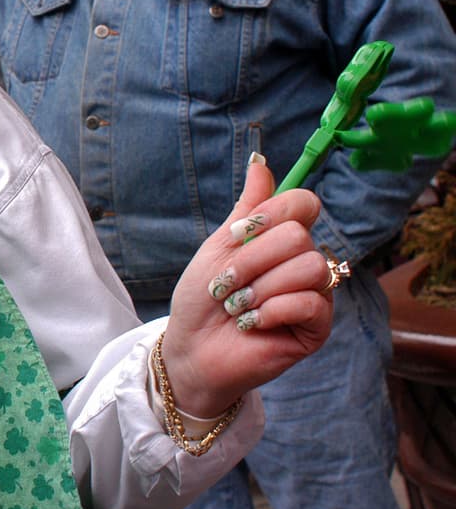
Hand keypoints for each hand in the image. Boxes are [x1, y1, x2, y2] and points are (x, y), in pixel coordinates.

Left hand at [161, 156, 332, 417]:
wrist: (192, 347)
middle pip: (298, 236)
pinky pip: (310, 303)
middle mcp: (305, 262)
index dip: (269, 214)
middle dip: (251, 260)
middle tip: (226, 284)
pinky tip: (251, 322)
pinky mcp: (318, 329)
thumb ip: (247, 208)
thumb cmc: (203, 297)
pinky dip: (271, 310)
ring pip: (308, 267)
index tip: (236, 235)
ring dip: (260, 287)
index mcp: (283, 239)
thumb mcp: (219, 246)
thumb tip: (261, 161)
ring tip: (237, 305)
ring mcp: (316, 296)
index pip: (304, 203)